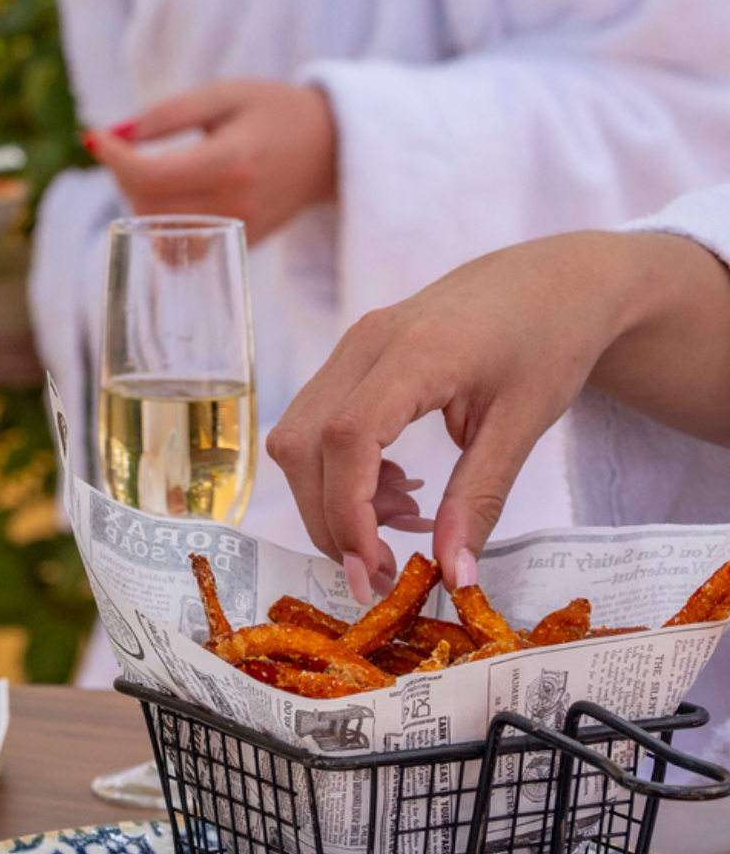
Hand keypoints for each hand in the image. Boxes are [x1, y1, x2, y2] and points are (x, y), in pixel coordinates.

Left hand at [85, 79, 337, 241]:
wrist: (331, 148)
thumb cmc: (275, 111)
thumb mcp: (226, 93)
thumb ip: (171, 112)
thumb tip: (122, 133)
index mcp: (233, 160)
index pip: (153, 176)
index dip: (115, 159)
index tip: (97, 137)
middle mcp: (237, 204)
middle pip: (151, 208)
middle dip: (123, 177)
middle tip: (125, 148)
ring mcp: (240, 231)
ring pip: (161, 237)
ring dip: (139, 206)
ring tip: (149, 172)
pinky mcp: (240, 246)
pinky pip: (182, 252)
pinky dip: (161, 228)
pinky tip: (167, 197)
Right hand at [265, 231, 718, 594]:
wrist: (555, 278)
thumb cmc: (550, 339)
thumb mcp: (525, 424)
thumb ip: (479, 499)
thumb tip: (453, 575)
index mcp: (415, 352)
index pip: (347, 439)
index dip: (347, 513)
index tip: (374, 570)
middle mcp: (365, 342)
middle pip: (303, 444)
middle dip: (328, 519)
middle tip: (378, 571)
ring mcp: (351, 345)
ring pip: (298, 437)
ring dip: (331, 496)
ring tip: (399, 520)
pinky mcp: (352, 355)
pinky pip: (317, 423)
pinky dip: (341, 470)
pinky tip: (394, 486)